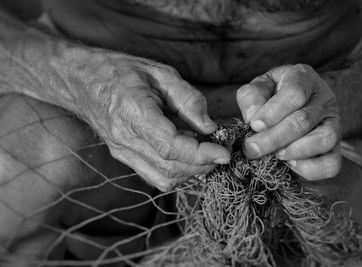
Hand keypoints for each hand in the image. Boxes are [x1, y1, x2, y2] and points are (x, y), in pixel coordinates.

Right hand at [74, 51, 230, 190]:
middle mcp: (125, 139)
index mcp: (133, 113)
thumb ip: (187, 98)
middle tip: (220, 150)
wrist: (82, 80)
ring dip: (191, 171)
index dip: (201, 154)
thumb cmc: (121, 71)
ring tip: (206, 152)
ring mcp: (122, 152)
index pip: (170, 147)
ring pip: (163, 178)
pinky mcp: (123, 157)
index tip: (224, 151)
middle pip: (169, 169)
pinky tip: (187, 155)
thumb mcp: (159, 73)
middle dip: (202, 165)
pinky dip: (177, 171)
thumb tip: (209, 126)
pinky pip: (154, 175)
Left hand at [236, 64, 340, 179]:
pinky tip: (291, 166)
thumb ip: (252, 97)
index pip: (294, 93)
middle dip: (274, 138)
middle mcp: (324, 99)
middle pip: (304, 120)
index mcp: (303, 78)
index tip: (254, 125)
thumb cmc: (273, 94)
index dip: (273, 112)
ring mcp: (334, 123)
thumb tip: (253, 119)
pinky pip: (332, 163)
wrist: (296, 103)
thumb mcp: (259, 87)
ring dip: (295, 151)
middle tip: (252, 149)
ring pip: (325, 139)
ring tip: (276, 155)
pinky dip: (312, 169)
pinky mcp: (336, 147)